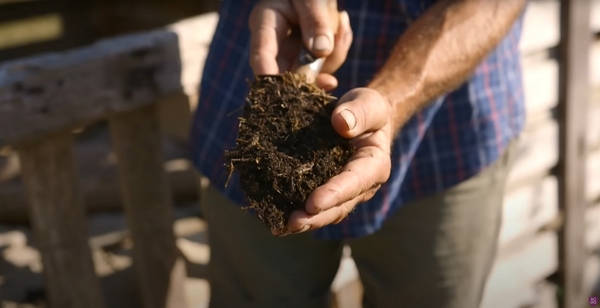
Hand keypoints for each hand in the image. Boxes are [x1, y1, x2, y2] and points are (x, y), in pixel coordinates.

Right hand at [248, 0, 352, 90]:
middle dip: (313, 74)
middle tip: (332, 74)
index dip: (271, 78)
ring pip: (310, 74)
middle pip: (287, 75)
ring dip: (333, 56)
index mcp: (265, 25)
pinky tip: (343, 29)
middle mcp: (274, 44)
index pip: (262, 57)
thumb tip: (321, 52)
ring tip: (341, 23)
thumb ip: (315, 19)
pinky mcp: (307, 58)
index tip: (287, 92)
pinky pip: (325, 67)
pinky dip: (339, 52)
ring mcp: (291, 53)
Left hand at [273, 88, 392, 235]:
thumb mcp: (369, 102)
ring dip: (305, 222)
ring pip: (326, 213)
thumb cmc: (366, 109)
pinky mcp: (327, 192)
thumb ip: (359, 111)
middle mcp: (361, 185)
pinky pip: (314, 207)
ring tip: (281, 228)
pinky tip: (276, 221)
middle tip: (292, 223)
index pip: (355, 181)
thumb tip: (341, 123)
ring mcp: (344, 192)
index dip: (334, 194)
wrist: (361, 117)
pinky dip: (297, 214)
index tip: (313, 203)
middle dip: (316, 217)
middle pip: (340, 207)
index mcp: (374, 164)